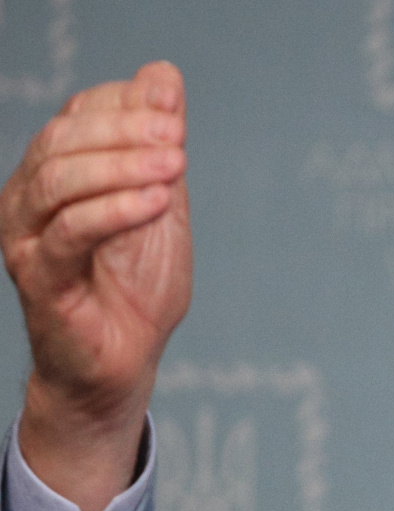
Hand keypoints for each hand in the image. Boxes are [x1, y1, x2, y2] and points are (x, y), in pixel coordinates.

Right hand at [0, 61, 190, 510]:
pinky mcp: (39, 275)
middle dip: (125, 130)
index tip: (174, 114)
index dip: (126, 106)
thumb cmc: (138, 289)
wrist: (124, 361)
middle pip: (64, 138)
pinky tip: (157, 203)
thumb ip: (160, 148)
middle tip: (177, 138)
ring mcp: (26, 235)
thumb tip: (163, 76)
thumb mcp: (162, 207)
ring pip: (59, 178)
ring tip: (173, 167)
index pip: (80, 113)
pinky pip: (70, 231)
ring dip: (122, 166)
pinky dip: (117, 210)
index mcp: (58, 172)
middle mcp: (30, 196)